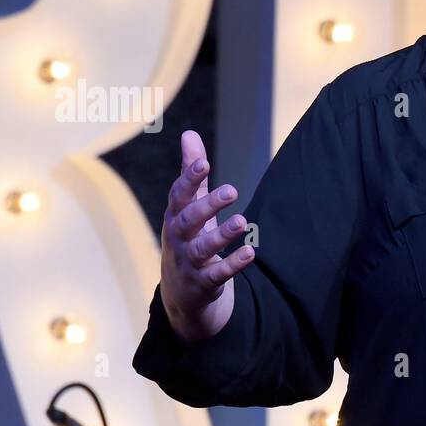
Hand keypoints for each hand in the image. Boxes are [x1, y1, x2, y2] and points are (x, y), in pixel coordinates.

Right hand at [160, 130, 253, 340]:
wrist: (181, 292)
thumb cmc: (187, 239)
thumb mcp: (188, 207)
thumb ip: (192, 175)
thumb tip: (189, 134)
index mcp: (175, 216)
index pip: (179, 195)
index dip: (189, 178)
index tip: (203, 161)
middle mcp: (178, 238)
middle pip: (188, 220)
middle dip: (208, 206)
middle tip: (232, 190)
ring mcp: (188, 262)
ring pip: (202, 248)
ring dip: (222, 235)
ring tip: (242, 222)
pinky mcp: (203, 283)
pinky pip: (217, 274)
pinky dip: (232, 264)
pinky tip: (250, 252)